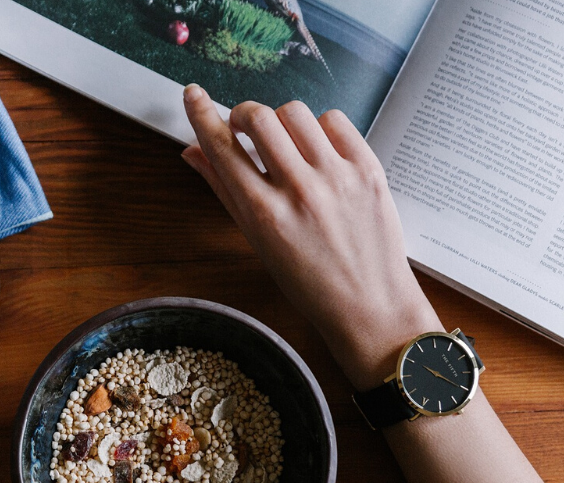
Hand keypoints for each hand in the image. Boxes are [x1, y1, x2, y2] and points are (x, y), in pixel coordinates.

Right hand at [181, 85, 441, 388]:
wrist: (370, 306)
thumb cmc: (310, 283)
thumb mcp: (258, 242)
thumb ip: (224, 191)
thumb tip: (193, 152)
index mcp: (264, 215)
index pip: (222, 148)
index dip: (201, 114)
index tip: (193, 95)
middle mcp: (299, 191)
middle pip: (258, 117)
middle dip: (243, 114)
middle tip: (245, 128)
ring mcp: (337, 177)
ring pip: (295, 112)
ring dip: (282, 121)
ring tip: (287, 144)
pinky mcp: (368, 169)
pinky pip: (335, 120)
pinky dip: (320, 128)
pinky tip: (318, 150)